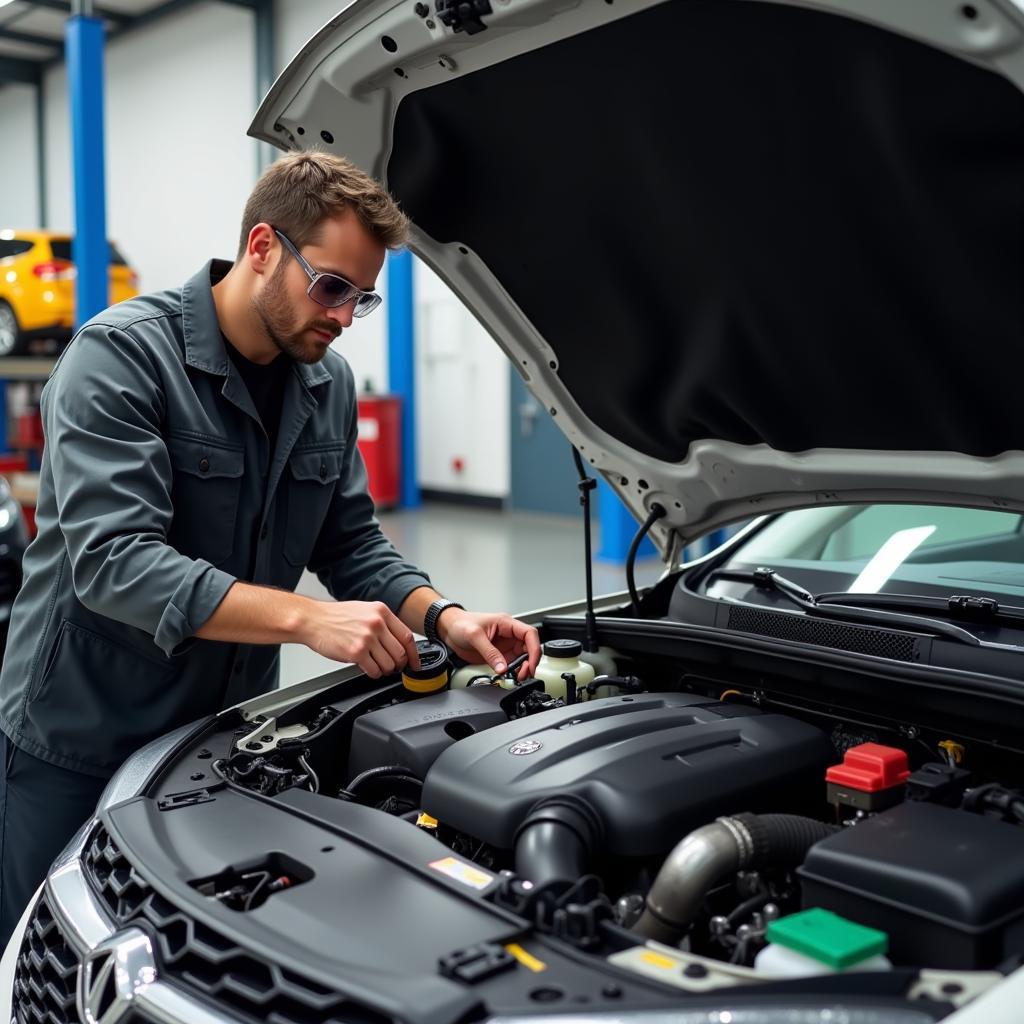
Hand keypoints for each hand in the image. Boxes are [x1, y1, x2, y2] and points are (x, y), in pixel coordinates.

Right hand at [301, 600, 420, 678]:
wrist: (313, 620)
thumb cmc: (335, 617)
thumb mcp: (364, 610)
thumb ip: (382, 622)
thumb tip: (398, 640)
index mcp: (381, 612)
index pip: (407, 636)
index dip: (414, 654)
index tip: (415, 663)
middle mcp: (376, 624)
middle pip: (400, 653)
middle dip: (399, 665)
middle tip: (394, 667)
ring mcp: (367, 638)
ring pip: (389, 664)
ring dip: (385, 670)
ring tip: (378, 667)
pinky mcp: (356, 652)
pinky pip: (374, 670)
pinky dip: (374, 674)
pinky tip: (368, 669)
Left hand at [437, 610, 540, 679]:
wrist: (448, 629)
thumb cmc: (460, 624)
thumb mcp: (474, 636)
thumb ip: (489, 653)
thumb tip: (502, 667)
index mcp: (506, 623)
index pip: (529, 634)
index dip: (534, 648)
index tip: (532, 662)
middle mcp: (508, 634)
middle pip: (529, 648)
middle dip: (530, 662)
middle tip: (524, 674)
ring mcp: (504, 646)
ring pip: (522, 658)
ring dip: (523, 668)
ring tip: (518, 677)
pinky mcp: (498, 655)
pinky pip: (511, 664)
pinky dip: (513, 672)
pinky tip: (510, 677)